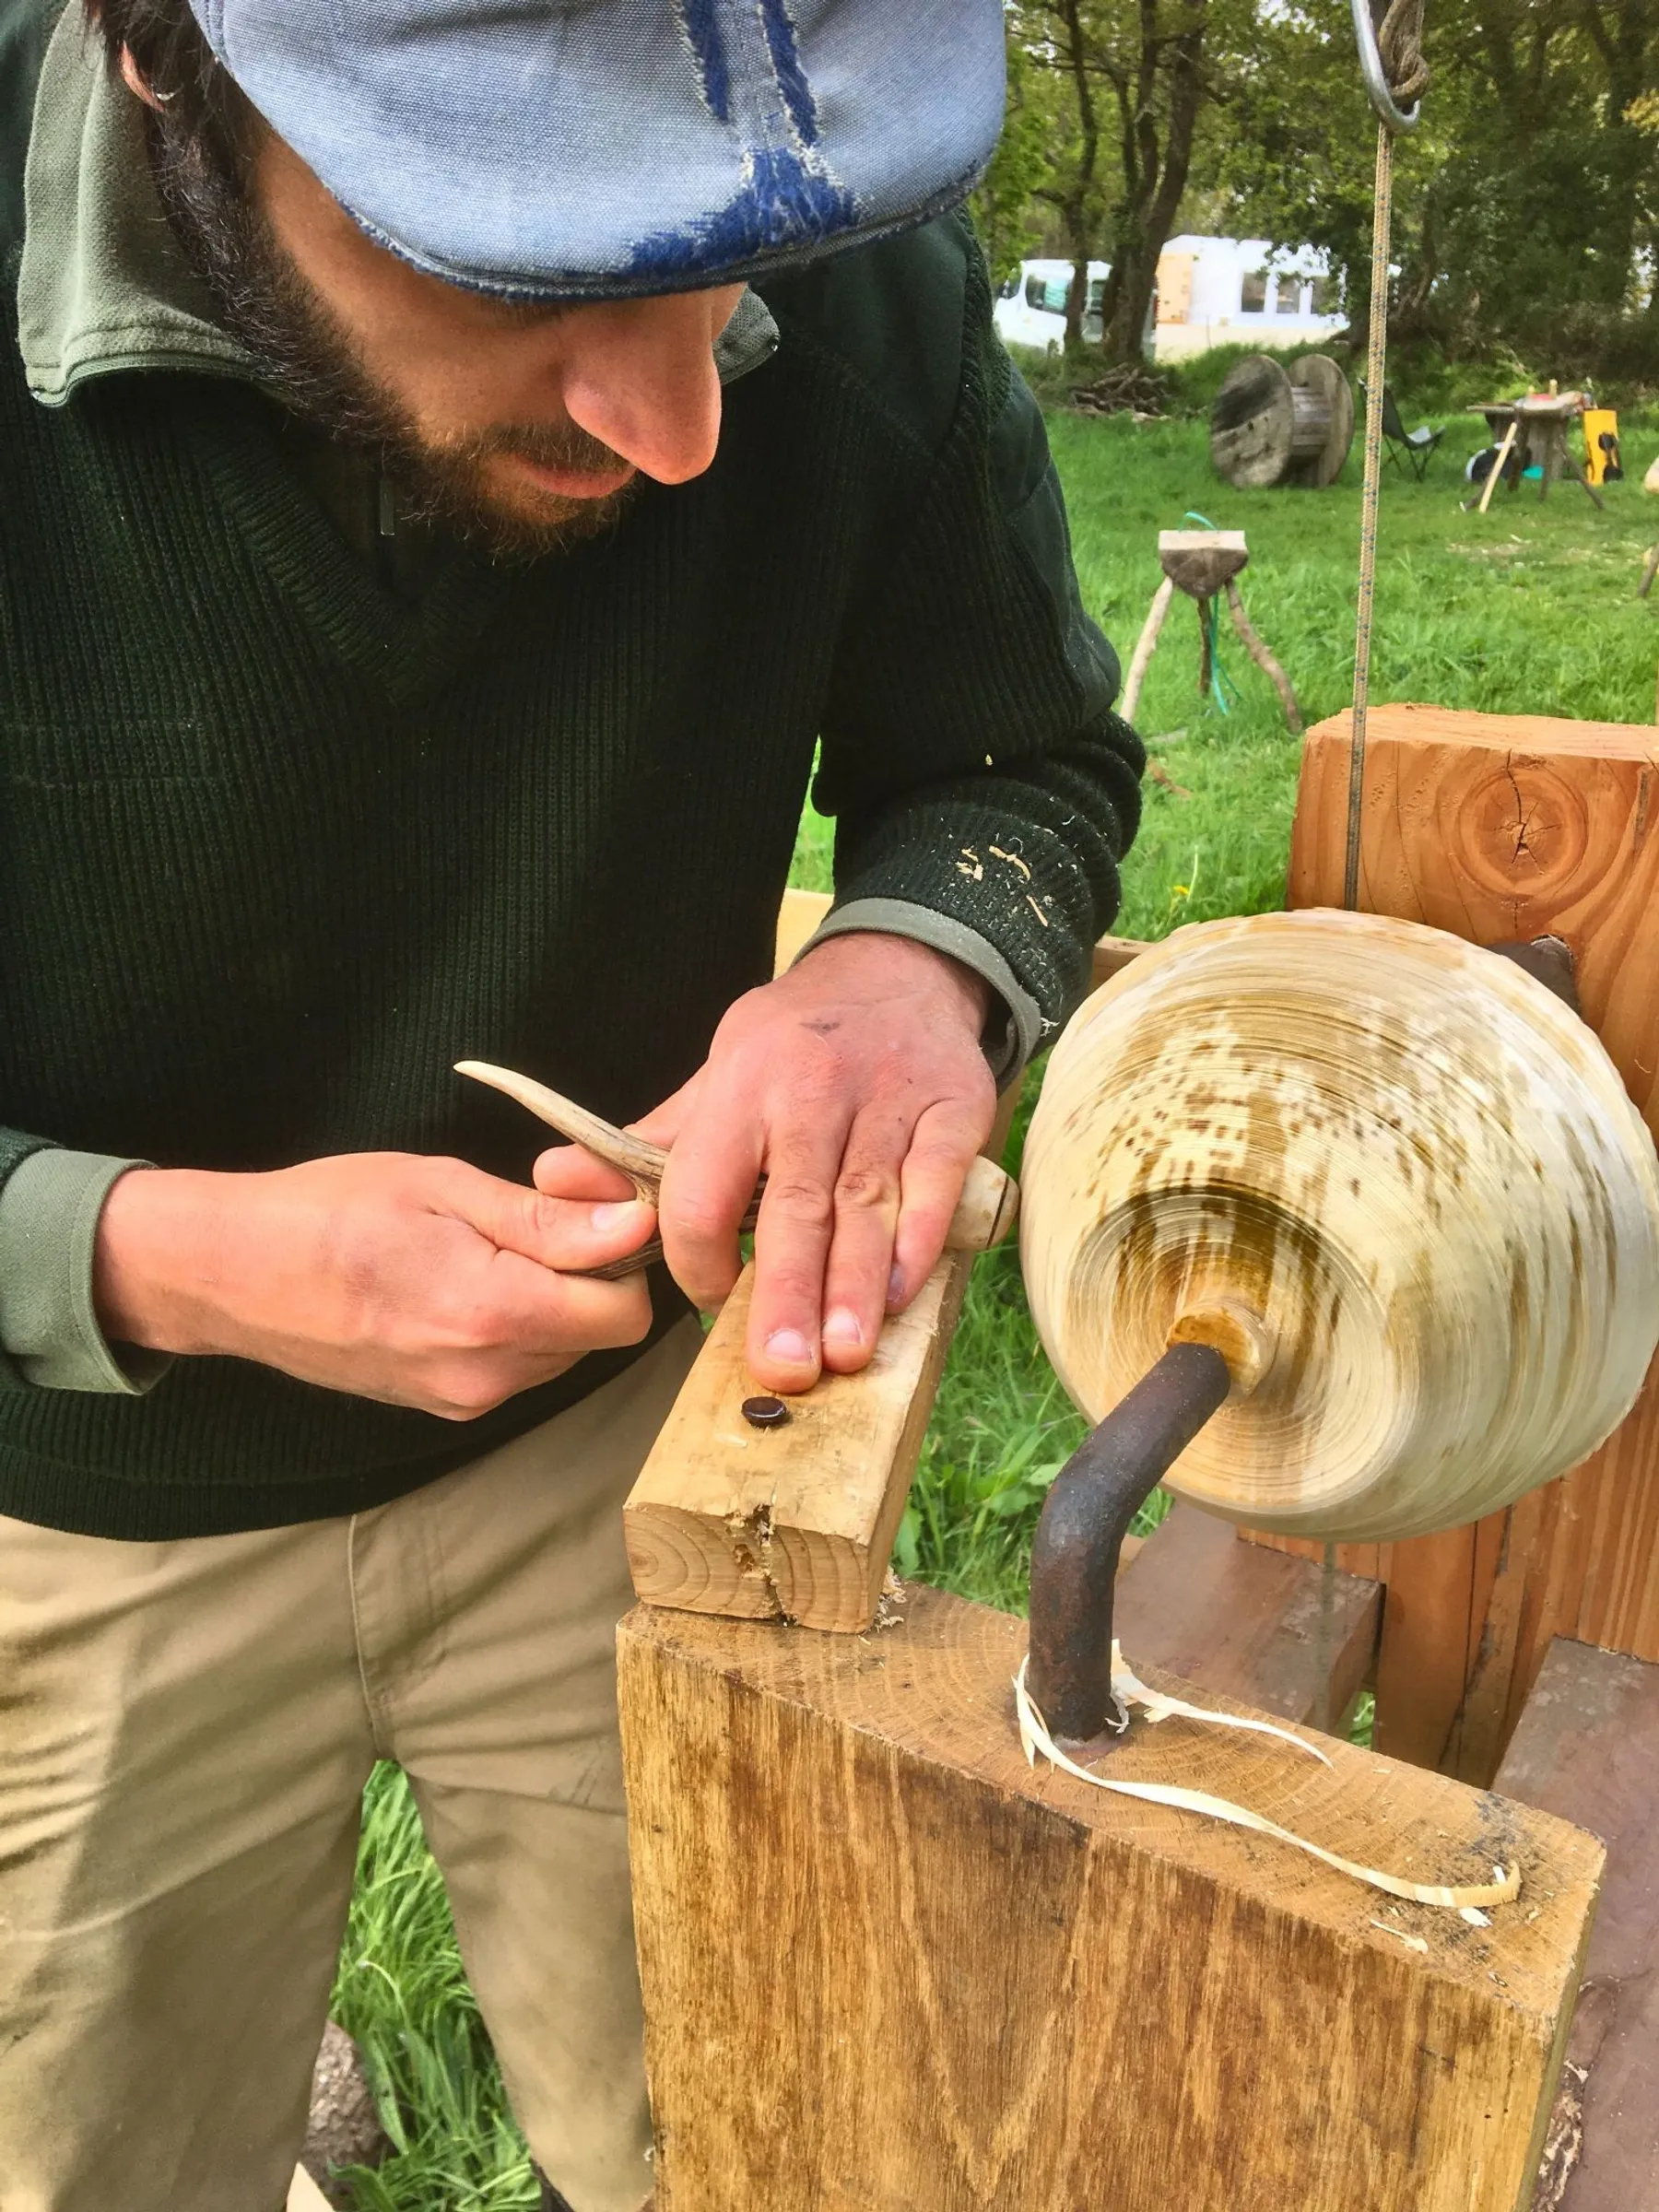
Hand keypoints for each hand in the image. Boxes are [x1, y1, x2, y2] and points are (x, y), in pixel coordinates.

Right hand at [93, 1152, 656, 1418]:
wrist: (233, 1274)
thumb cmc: (329, 1210)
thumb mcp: (443, 1187)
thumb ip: (545, 1220)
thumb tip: (635, 1230)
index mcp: (492, 1312)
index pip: (625, 1314)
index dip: (626, 1258)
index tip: (593, 1213)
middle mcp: (486, 1375)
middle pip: (598, 1335)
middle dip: (589, 1277)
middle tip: (536, 1217)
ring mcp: (463, 1400)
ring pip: (561, 1352)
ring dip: (551, 1301)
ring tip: (488, 1248)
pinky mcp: (444, 1407)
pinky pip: (516, 1366)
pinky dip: (513, 1325)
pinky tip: (463, 1282)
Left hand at [534, 932, 997, 1391]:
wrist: (901, 968)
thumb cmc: (796, 1041)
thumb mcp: (717, 1076)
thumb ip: (653, 1145)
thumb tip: (555, 1182)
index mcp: (740, 1088)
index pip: (703, 1186)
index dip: (698, 1256)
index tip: (707, 1307)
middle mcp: (811, 1092)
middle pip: (793, 1206)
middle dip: (786, 1292)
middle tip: (783, 1369)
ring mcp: (887, 1099)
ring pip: (867, 1203)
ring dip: (856, 1284)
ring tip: (846, 1353)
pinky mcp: (953, 1106)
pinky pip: (935, 1179)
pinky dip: (921, 1239)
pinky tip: (904, 1294)